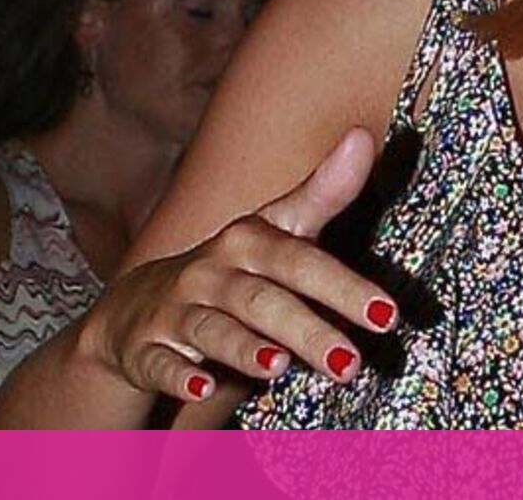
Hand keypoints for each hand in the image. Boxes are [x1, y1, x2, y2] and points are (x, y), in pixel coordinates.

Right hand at [78, 128, 396, 401]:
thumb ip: (323, 193)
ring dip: (244, 349)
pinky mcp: (146, 349)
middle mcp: (212, 272)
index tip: (387, 314)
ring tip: (278, 367)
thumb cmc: (230, 270)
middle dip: (308, 331)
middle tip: (351, 363)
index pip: (301, 261)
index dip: (344, 286)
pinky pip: (160, 363)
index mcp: (248, 243)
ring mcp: (176, 311)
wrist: (135, 309)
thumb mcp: (275, 231)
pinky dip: (179, 375)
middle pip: (264, 301)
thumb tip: (364, 134)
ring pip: (213, 331)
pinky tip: (202, 388)